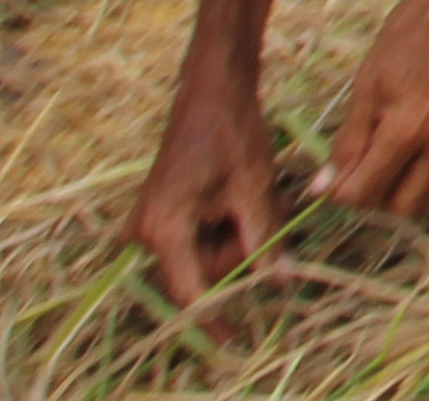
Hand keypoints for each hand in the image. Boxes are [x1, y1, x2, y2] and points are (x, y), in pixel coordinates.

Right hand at [131, 46, 291, 314]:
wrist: (213, 87)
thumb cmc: (232, 131)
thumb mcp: (254, 187)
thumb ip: (264, 239)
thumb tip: (279, 283)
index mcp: (165, 229)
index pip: (190, 292)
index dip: (217, 316)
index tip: (238, 340)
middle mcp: (150, 232)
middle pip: (204, 269)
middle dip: (244, 250)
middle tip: (274, 210)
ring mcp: (155, 222)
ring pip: (208, 251)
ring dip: (242, 233)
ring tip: (266, 193)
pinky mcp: (167, 211)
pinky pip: (203, 234)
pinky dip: (232, 221)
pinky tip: (251, 192)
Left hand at [322, 0, 428, 221]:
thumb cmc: (411, 33)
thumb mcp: (368, 82)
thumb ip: (348, 141)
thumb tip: (323, 189)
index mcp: (407, 128)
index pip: (366, 193)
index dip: (347, 190)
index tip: (345, 176)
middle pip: (408, 206)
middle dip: (385, 193)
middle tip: (381, 163)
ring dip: (424, 176)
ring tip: (418, 140)